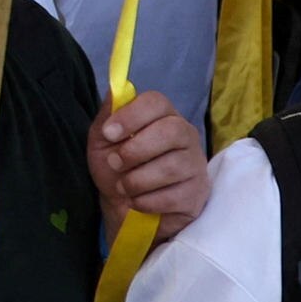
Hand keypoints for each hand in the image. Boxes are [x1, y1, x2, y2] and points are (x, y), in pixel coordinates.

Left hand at [90, 88, 208, 231]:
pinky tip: (138, 201)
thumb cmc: (116, 170)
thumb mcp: (103, 142)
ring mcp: (196, 165)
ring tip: (123, 186)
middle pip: (171, 131)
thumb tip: (114, 91)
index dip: (131, 115)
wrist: (123, 210)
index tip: (108, 133)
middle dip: (134, 150)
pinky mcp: (198, 193)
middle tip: (115, 164)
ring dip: (136, 180)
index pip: (157, 102)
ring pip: (172, 166)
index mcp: (162, 117)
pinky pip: (173, 196)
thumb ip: (108, 116)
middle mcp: (186, 136)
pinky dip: (146, 201)